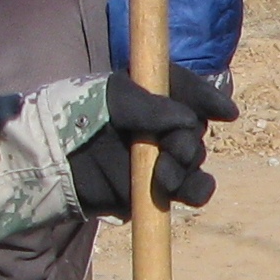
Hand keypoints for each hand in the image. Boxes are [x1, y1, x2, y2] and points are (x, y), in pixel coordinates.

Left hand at [70, 65, 238, 217]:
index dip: (207, 98)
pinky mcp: (160, 188)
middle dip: (188, 140)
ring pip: (196, 159)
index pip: (186, 88)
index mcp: (148, 92)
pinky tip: (184, 191)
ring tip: (163, 176)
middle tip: (171, 149)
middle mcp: (160, 122)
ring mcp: (161, 155)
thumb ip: (149, 105)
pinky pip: (195, 189)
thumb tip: (188, 121)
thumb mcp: (110, 99)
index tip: (226, 113)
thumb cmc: (76, 120)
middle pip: (195, 127)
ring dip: (188, 166)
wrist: (54, 166)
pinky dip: (197, 190)